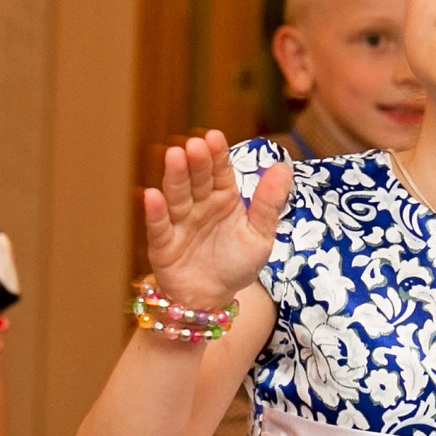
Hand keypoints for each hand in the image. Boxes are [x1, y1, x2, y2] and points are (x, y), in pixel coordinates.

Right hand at [141, 131, 288, 313]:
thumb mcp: (260, 235)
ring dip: (175, 177)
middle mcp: (199, 205)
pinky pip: (159, 226)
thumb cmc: (236, 264)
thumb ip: (269, 203)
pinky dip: (154, 212)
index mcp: (223, 198)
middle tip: (195, 145)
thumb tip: (283, 167)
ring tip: (174, 156)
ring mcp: (179, 223)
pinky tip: (152, 195)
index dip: (217, 155)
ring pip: (177, 196)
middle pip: (196, 180)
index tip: (214, 137)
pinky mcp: (163, 244)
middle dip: (196, 162)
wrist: (213, 299)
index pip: (219, 171)